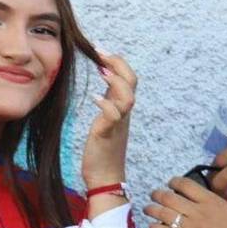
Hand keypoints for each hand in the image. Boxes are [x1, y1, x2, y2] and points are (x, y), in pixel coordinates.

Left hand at [81, 53, 136, 187]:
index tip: (100, 49)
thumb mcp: (107, 119)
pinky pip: (113, 117)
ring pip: (128, 97)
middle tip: (100, 51)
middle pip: (132, 82)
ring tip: (101, 69)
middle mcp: (124, 114)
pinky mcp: (108, 135)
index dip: (118, 61)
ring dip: (116, 81)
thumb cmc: (103, 151)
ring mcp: (118, 124)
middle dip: (118, 63)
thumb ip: (109, 100)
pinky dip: (106, 105)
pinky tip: (94, 97)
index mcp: (123, 108)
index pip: (129, 78)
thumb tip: (104, 79)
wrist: (105, 178)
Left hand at [145, 176, 226, 227]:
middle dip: (158, 195)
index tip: (169, 184)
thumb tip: (203, 207)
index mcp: (212, 201)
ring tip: (147, 209)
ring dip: (152, 210)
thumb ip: (214, 208)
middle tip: (153, 195)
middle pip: (170, 198)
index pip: (185, 184)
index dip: (173, 182)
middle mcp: (199, 212)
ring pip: (164, 214)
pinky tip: (152, 227)